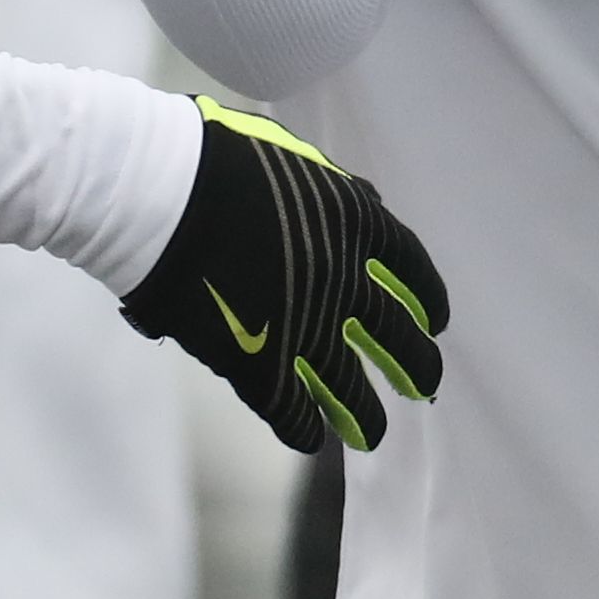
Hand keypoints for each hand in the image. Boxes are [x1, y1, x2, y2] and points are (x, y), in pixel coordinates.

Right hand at [122, 102, 450, 453]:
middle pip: (393, 333)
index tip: (436, 322)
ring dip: (363, 414)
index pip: (410, 268)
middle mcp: (342, 281)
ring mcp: (302, 327)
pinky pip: (289, 408)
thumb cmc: (216, 158)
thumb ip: (333, 191)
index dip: (426, 298)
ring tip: (375, 436)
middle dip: (412, 362)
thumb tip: (361, 207)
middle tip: (424, 384)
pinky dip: (301, 427)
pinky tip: (308, 439)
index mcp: (356, 223)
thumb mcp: (296, 158)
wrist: (162, 194)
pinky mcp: (257, 363)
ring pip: (347, 385)